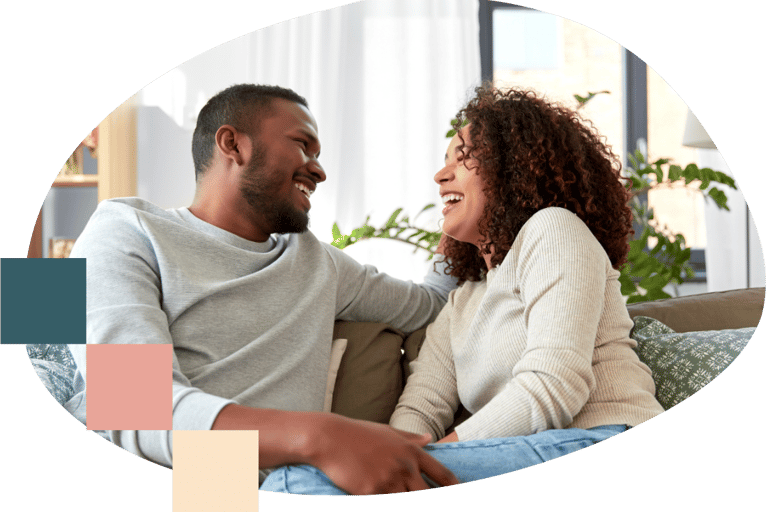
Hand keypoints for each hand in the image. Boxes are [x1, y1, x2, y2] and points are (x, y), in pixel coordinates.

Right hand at [307, 415, 459, 494]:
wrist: (329, 438)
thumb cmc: (357, 433)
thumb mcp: (387, 431)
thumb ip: (411, 438)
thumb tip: (430, 439)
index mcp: (411, 451)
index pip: (443, 475)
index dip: (455, 490)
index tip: (459, 496)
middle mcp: (405, 466)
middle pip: (429, 496)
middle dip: (431, 502)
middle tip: (425, 499)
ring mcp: (389, 480)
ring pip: (408, 502)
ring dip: (407, 502)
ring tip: (398, 496)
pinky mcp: (371, 492)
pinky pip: (385, 504)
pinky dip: (385, 503)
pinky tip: (380, 498)